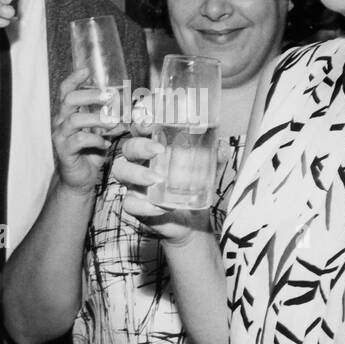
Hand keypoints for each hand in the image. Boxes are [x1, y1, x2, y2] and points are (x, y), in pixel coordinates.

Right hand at [53, 67, 118, 193]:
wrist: (80, 178)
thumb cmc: (92, 151)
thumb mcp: (103, 131)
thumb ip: (111, 118)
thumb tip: (133, 106)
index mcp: (69, 113)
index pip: (66, 91)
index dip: (74, 79)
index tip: (87, 70)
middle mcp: (62, 122)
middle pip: (70, 99)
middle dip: (91, 96)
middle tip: (110, 97)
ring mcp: (61, 136)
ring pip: (75, 119)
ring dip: (97, 118)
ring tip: (113, 123)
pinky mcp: (64, 151)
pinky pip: (79, 140)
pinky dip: (95, 140)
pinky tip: (105, 145)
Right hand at [113, 126, 210, 245]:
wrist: (192, 220)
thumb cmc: (194, 187)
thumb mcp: (208, 170)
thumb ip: (215, 157)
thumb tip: (222, 147)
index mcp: (154, 149)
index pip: (140, 130)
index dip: (140, 124)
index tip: (149, 123)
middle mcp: (140, 163)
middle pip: (128, 148)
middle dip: (139, 146)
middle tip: (157, 150)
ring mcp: (135, 184)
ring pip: (121, 172)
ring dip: (137, 173)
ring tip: (156, 179)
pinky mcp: (136, 205)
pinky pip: (129, 203)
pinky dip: (143, 205)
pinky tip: (160, 207)